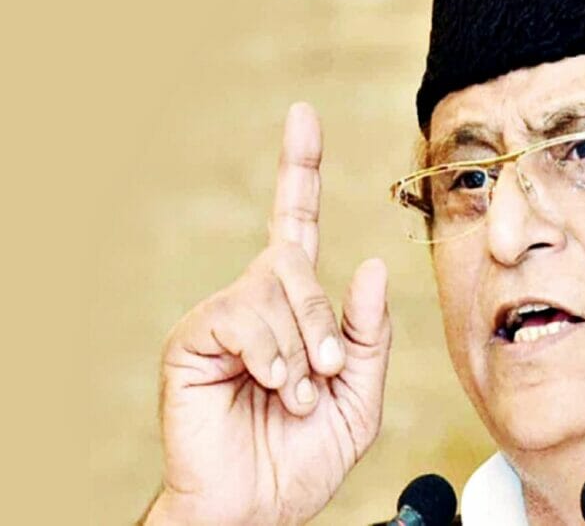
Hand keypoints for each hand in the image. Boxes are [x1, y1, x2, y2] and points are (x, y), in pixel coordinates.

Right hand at [146, 103, 391, 524]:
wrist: (259, 507)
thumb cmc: (305, 454)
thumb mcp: (360, 396)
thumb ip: (368, 335)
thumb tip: (369, 264)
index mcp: (297, 307)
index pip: (295, 223)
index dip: (300, 169)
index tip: (303, 116)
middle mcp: (258, 299)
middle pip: (295, 258)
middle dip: (323, 319)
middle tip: (328, 373)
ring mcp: (224, 316)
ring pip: (274, 288)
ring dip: (302, 348)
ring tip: (295, 394)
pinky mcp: (195, 338)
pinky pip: (244, 318)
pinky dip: (272, 356)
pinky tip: (269, 386)